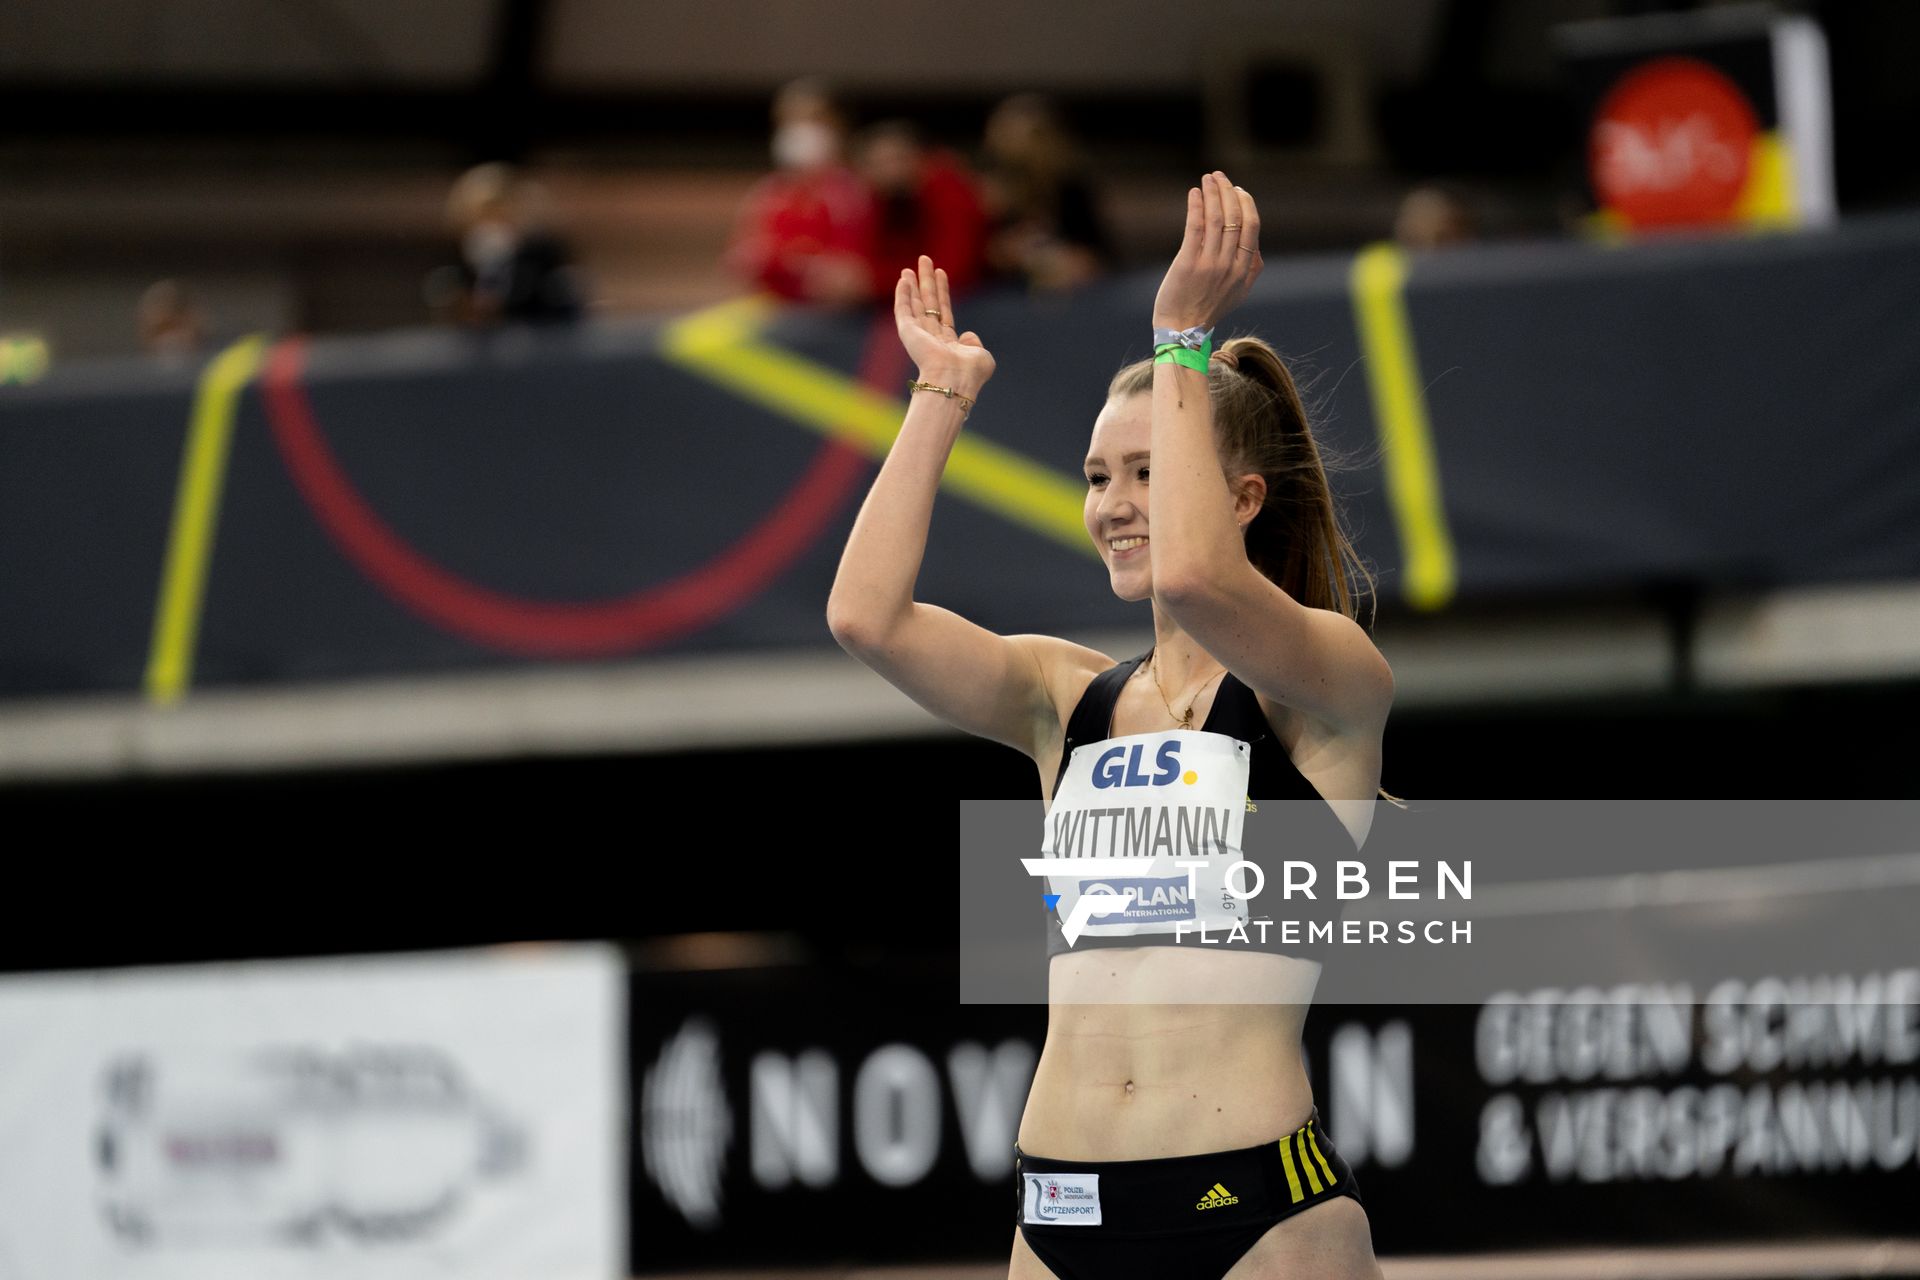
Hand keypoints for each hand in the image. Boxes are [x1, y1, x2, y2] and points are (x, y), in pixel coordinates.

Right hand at [894, 254, 994, 394]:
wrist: (953, 379)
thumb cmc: (970, 373)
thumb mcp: (981, 356)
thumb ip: (974, 344)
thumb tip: (967, 336)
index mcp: (947, 343)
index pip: (943, 310)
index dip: (942, 291)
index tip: (941, 272)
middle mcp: (931, 337)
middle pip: (927, 302)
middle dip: (926, 281)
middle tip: (924, 259)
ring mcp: (918, 335)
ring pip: (914, 303)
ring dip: (912, 284)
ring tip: (911, 267)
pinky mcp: (907, 332)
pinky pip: (903, 309)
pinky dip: (902, 295)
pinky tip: (903, 280)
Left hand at [1152, 171, 1263, 331]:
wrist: (1182, 331)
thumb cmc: (1207, 309)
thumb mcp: (1239, 292)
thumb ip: (1251, 267)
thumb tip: (1255, 243)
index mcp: (1245, 269)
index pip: (1252, 226)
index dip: (1245, 203)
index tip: (1236, 189)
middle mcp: (1230, 265)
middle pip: (1235, 217)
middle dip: (1228, 191)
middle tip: (1218, 176)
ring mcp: (1209, 264)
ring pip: (1217, 219)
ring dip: (1213, 193)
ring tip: (1207, 178)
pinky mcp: (1188, 264)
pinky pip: (1195, 228)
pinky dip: (1196, 206)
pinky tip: (1194, 193)